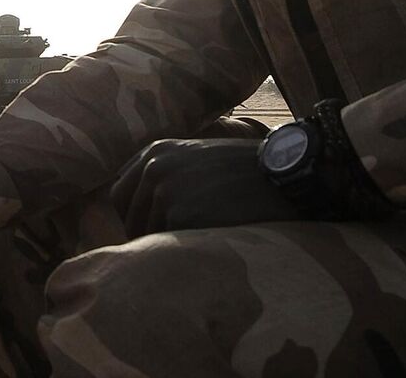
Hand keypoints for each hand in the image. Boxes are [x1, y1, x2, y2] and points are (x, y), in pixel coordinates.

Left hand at [109, 138, 301, 235]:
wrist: (286, 178)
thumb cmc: (249, 175)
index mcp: (156, 152)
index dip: (133, 216)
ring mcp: (164, 190)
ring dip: (164, 246)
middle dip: (145, 234)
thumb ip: (167, 177)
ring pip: (144, 233)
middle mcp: (154, 168)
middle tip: (173, 248)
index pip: (120, 194)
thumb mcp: (199, 160)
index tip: (152, 231)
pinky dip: (180, 252)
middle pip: (127, 216)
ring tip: (195, 246)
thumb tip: (140, 214)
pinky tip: (203, 249)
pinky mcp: (180, 214)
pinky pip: (165, 245)